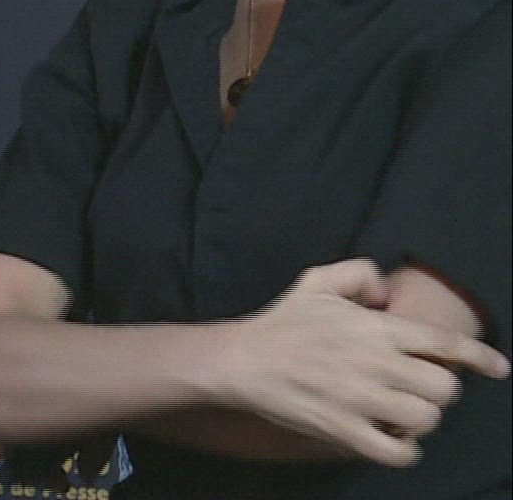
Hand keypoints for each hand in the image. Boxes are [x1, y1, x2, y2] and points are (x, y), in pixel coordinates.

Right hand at [213, 260, 510, 466]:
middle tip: (418, 386)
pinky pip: (398, 452)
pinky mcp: (344, 430)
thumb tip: (388, 295)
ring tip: (402, 410)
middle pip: (444, 387)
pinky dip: (404, 448)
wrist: (239, 362)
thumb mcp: (317, 280)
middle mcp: (375, 364)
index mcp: (374, 328)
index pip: (444, 343)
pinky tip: (393, 437)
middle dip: (439, 388)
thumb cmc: (281, 323)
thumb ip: (359, 273)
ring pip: (426, 419)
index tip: (499, 368)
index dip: (480, 357)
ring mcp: (360, 400)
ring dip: (420, 417)